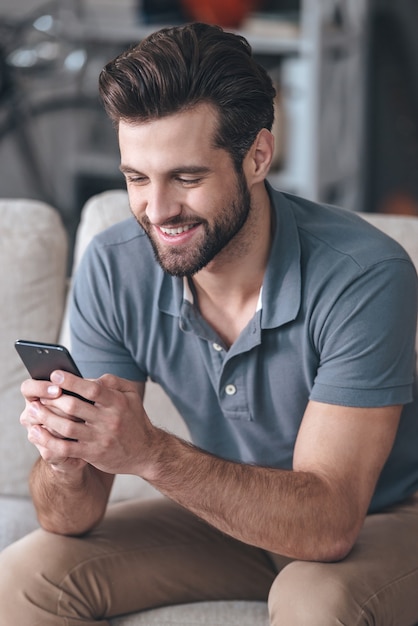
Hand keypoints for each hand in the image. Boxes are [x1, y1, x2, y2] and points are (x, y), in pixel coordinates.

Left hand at [21, 371, 151, 476]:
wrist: (146, 452)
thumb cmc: (134, 419)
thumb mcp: (131, 395)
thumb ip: (112, 381)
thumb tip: (87, 377)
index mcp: (117, 402)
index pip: (92, 389)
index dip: (72, 381)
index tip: (55, 374)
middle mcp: (109, 420)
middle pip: (74, 407)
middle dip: (52, 400)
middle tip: (37, 394)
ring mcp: (100, 438)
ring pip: (66, 427)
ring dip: (45, 418)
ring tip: (31, 410)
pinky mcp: (93, 454)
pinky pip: (65, 448)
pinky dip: (47, 440)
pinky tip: (36, 433)